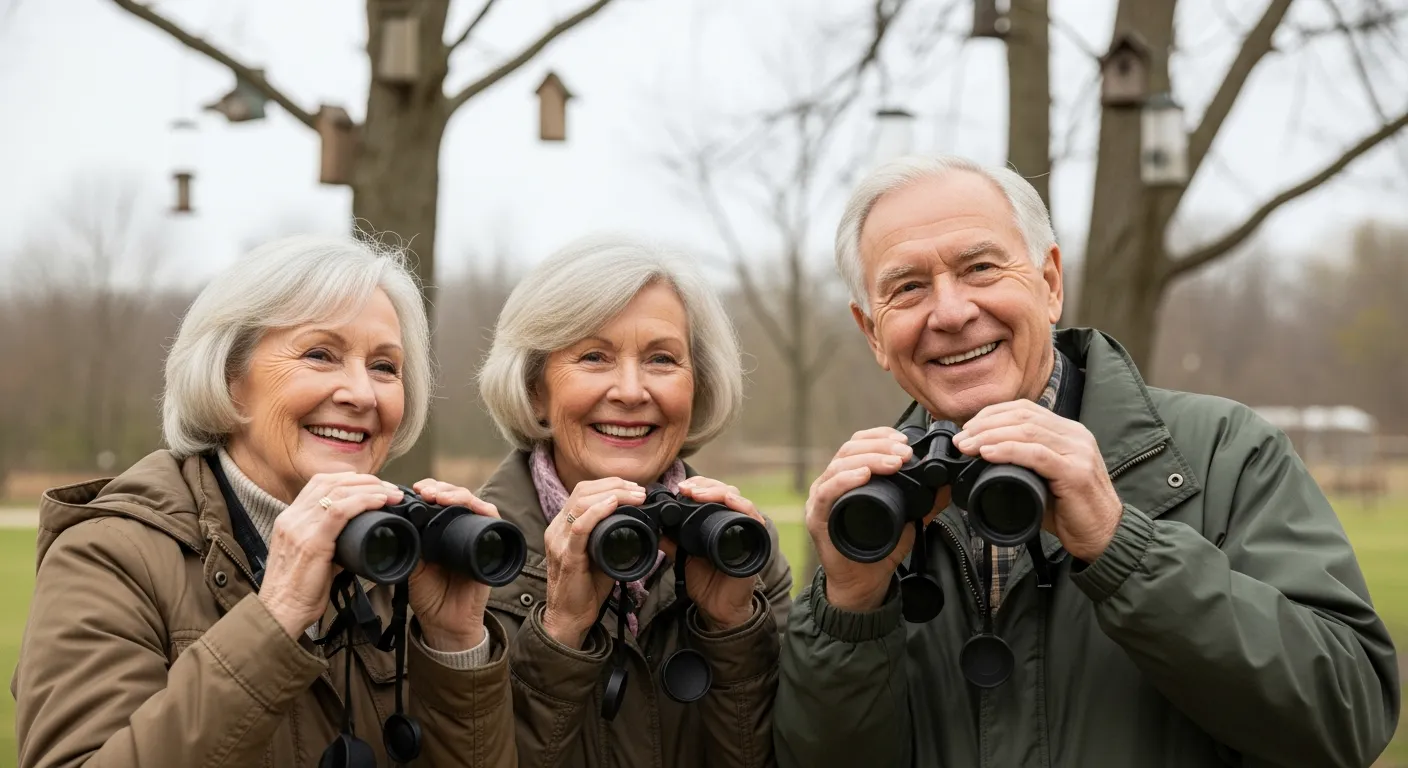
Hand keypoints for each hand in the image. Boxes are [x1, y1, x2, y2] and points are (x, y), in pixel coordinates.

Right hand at [260, 473, 401, 637]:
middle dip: (364, 480)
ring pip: (338, 491)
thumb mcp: (311, 558)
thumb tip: (354, 538)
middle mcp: (292, 518)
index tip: (372, 485)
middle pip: (331, 481)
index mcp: (289, 519)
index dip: (348, 478)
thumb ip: (329, 543)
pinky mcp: (312, 542)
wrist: (280, 613)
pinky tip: (379, 502)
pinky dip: (363, 501)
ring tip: (390, 494)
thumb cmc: (298, 592)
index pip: (319, 483)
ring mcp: (299, 528)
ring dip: (370, 488)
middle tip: (388, 488)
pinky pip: (340, 511)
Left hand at [404, 479, 500, 650]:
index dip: (428, 488)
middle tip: (425, 491)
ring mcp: (477, 534)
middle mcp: (459, 528)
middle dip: (440, 488)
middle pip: (455, 495)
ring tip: (440, 496)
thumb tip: (396, 521)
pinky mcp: (492, 544)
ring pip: (473, 501)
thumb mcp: (412, 565)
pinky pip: (493, 519)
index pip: (437, 498)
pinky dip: (483, 508)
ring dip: (458, 494)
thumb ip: (409, 545)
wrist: (445, 622)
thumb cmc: (429, 594)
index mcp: (438, 530)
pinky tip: (470, 505)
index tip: (413, 489)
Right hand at [541, 478, 647, 648]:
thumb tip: (638, 522)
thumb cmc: (586, 587)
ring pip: (580, 503)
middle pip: (582, 491)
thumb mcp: (599, 554)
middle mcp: (558, 529)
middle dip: (614, 485)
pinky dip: (597, 512)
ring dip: (612, 494)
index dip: (609, 484)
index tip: (634, 488)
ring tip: (634, 496)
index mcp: (564, 526)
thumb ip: (610, 536)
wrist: (570, 617)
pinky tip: (612, 504)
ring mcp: (559, 541)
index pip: (583, 492)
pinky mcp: (567, 556)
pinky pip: (579, 528)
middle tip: (639, 491)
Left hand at [669, 477, 767, 631]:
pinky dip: (742, 505)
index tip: (679, 488)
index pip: (712, 493)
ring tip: (698, 494)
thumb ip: (672, 540)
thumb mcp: (684, 555)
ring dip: (719, 492)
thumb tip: (653, 525)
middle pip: (725, 491)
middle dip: (705, 486)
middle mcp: (734, 521)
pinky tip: (729, 500)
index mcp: (718, 522)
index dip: (698, 486)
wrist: (719, 607)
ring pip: (738, 498)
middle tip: (686, 489)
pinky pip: (753, 517)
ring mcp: (746, 530)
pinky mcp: (756, 541)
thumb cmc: (707, 581)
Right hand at [805, 428, 948, 612]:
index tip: (905, 440)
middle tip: (905, 453)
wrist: (863, 583)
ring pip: (839, 465)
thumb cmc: (879, 549)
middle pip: (849, 450)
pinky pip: (827, 493)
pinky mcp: (817, 518)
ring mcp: (821, 499)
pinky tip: (863, 475)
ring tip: (894, 462)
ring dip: (869, 458)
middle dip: (880, 446)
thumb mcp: (908, 521)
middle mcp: (831, 483)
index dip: (880, 436)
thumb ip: (926, 503)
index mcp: (848, 478)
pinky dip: (845, 480)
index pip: (859, 444)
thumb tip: (947, 483)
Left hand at [953, 400, 1122, 561]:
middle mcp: (1075, 436)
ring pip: (1027, 431)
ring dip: (990, 436)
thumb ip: (1023, 464)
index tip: (968, 429)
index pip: (1025, 409)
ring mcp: (1078, 451)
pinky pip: (1037, 454)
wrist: (1105, 537)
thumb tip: (983, 459)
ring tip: (968, 446)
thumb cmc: (1072, 511)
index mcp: (1068, 432)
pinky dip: (1008, 451)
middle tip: (961, 440)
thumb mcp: (1045, 479)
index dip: (992, 415)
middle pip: (1022, 416)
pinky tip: (988, 454)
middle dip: (985, 425)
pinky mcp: (1076, 472)